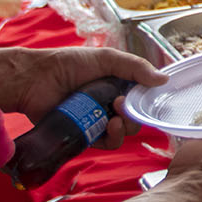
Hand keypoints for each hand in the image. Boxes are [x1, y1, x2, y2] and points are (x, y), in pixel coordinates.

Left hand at [0, 47, 166, 148]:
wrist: (36, 79)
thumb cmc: (70, 64)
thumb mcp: (108, 58)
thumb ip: (136, 67)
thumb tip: (164, 80)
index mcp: (118, 85)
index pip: (142, 97)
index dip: (147, 100)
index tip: (144, 96)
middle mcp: (110, 103)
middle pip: (135, 117)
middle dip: (134, 115)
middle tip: (120, 105)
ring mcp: (97, 120)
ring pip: (123, 132)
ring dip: (125, 128)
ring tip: (114, 119)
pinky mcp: (84, 135)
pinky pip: (106, 143)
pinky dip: (112, 138)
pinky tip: (109, 128)